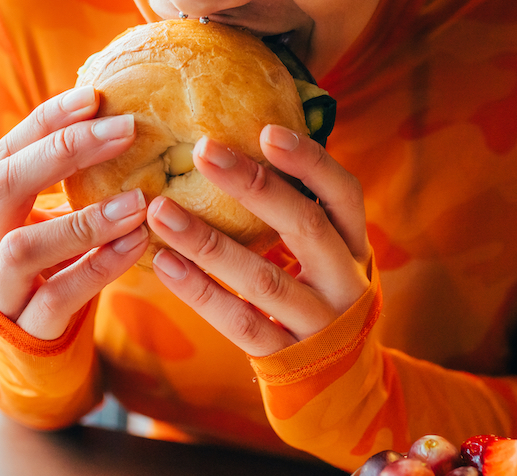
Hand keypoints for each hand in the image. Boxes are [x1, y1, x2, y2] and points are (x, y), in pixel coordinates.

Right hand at [0, 85, 148, 338]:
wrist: (33, 355)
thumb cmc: (53, 271)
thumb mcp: (50, 221)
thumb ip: (71, 181)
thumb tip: (126, 115)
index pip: (7, 151)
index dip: (47, 121)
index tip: (94, 96)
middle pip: (5, 183)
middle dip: (65, 150)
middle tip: (126, 129)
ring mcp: (0, 289)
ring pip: (24, 246)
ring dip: (85, 219)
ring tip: (139, 201)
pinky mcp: (27, 329)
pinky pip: (58, 296)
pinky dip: (99, 267)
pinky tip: (136, 244)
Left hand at [146, 124, 370, 356]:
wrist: (341, 386)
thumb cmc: (319, 295)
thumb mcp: (327, 254)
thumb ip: (297, 209)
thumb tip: (244, 139)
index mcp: (356, 245)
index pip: (343, 194)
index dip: (310, 161)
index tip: (266, 131)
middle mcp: (345, 282)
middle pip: (304, 227)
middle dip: (253, 186)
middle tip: (202, 150)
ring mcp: (318, 324)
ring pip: (262, 279)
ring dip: (208, 241)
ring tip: (161, 210)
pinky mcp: (286, 359)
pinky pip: (239, 323)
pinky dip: (200, 292)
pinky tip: (165, 263)